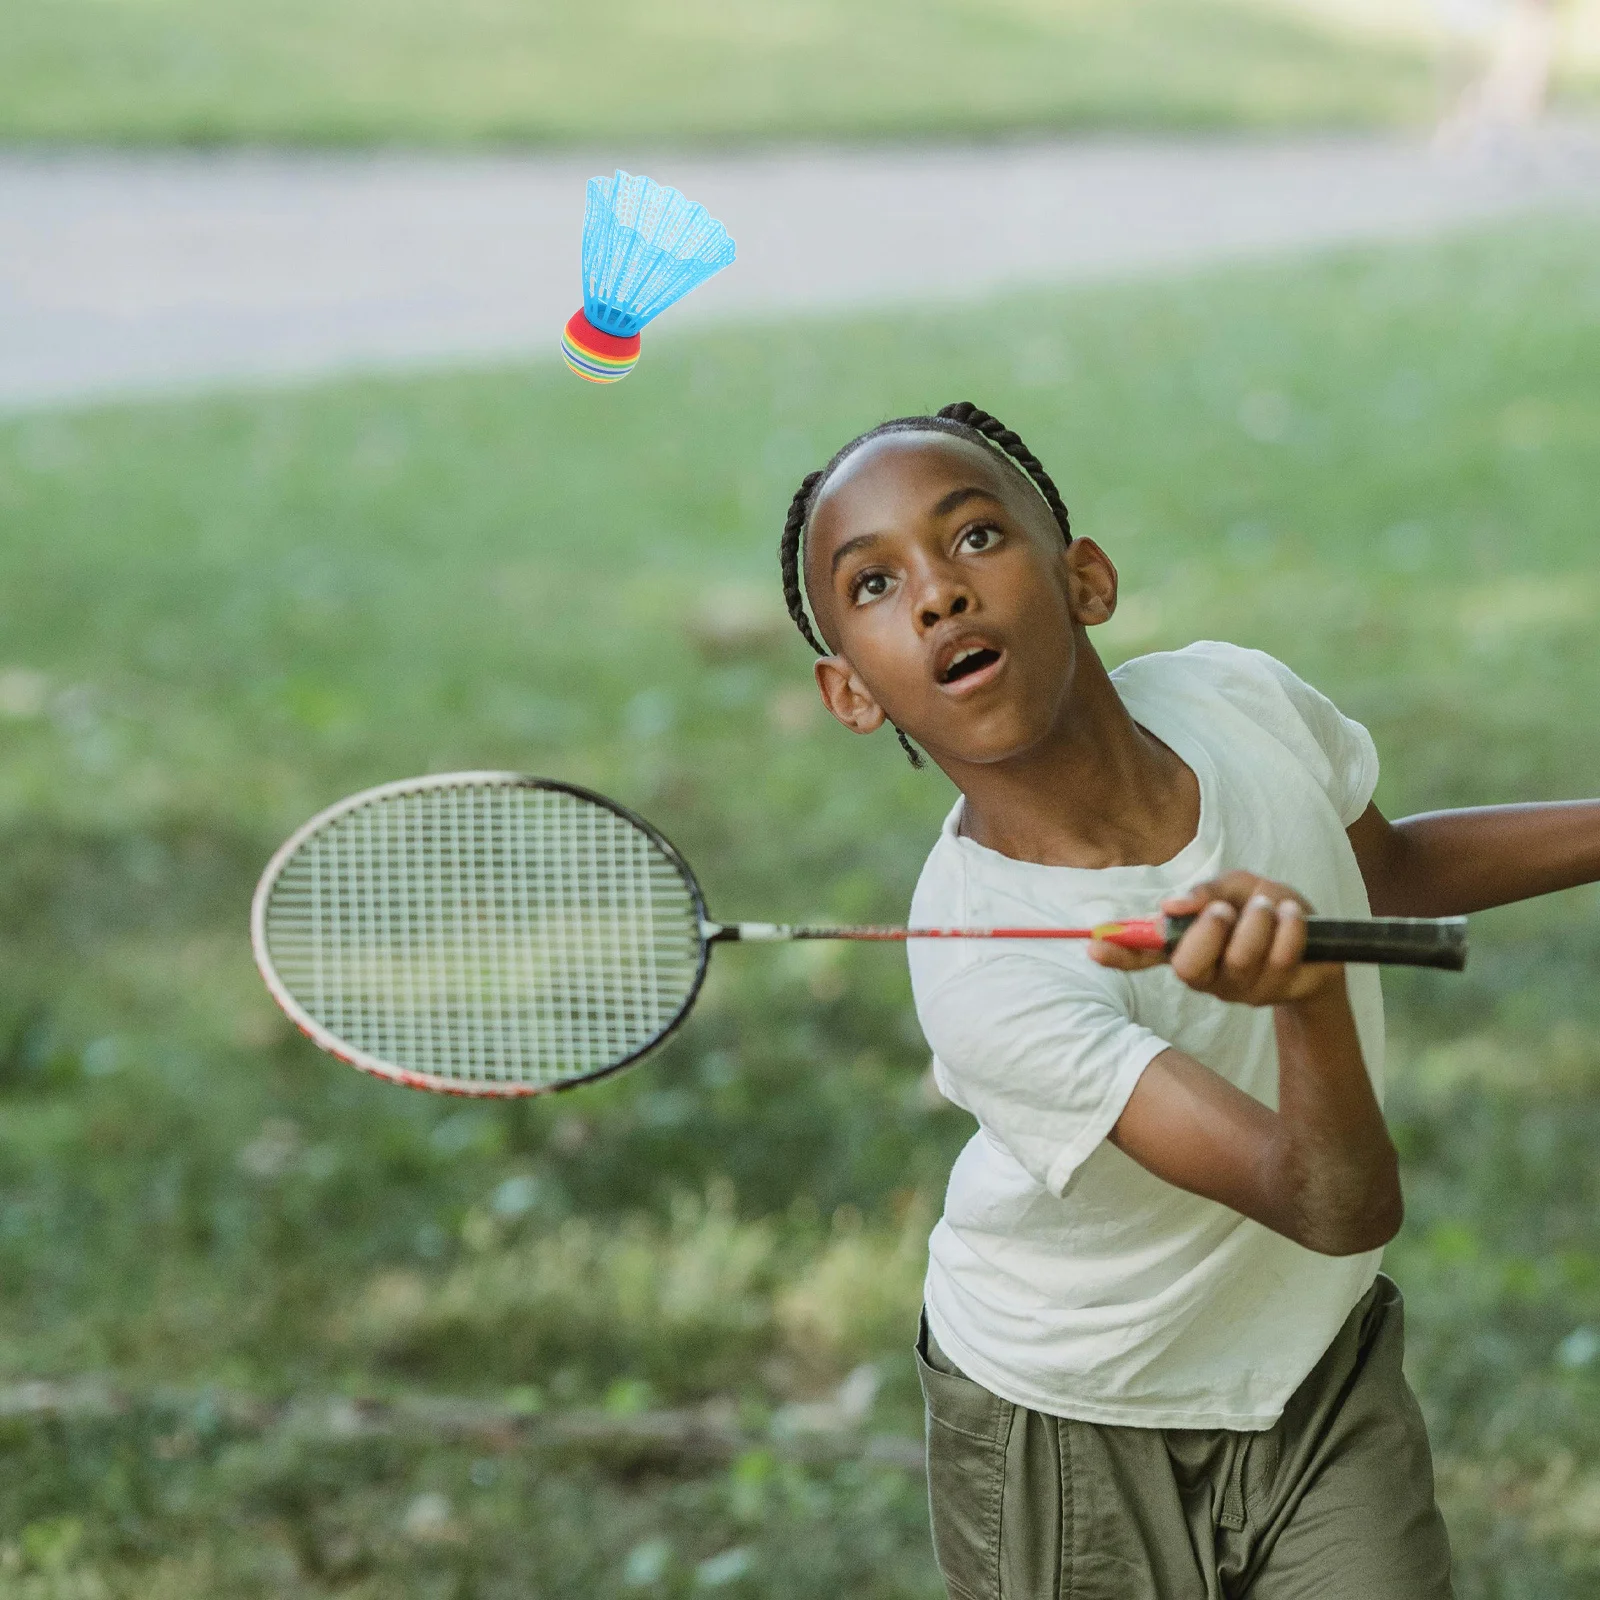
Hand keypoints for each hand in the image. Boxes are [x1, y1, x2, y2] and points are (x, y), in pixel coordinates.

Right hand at [1090, 870, 1341, 1005]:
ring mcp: (1241, 989)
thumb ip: (1208, 891)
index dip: (1120, 954)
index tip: (1093, 947)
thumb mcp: (1239, 888)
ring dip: (1259, 921)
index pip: (1146, 955)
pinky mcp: (1277, 992)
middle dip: (1208, 931)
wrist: (1323, 941)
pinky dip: (1291, 926)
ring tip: (1272, 905)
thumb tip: (1173, 906)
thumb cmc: (1268, 911)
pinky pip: (1280, 957)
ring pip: (1241, 958)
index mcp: (1189, 946)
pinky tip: (1294, 916)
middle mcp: (1207, 974)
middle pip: (1188, 968)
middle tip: (1225, 910)